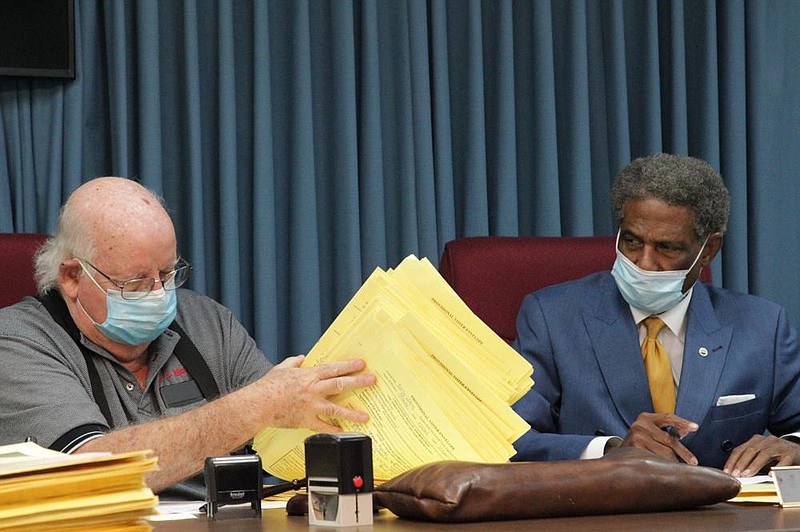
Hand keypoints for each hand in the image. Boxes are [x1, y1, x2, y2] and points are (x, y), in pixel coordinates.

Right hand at [255, 355, 375, 431]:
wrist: (258, 405)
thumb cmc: (267, 387)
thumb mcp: (282, 369)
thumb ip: (294, 363)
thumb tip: (301, 358)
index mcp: (309, 376)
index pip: (333, 368)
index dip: (349, 365)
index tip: (362, 364)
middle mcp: (313, 390)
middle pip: (340, 385)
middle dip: (358, 382)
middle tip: (371, 381)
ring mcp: (311, 406)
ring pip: (336, 409)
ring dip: (352, 413)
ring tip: (365, 416)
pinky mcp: (306, 420)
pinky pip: (323, 426)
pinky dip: (334, 429)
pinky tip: (343, 431)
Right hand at [620, 412, 698, 464]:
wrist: (620, 454)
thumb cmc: (640, 442)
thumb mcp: (652, 431)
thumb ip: (668, 430)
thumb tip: (686, 431)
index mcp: (646, 417)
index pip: (669, 418)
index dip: (683, 422)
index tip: (696, 427)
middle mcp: (640, 425)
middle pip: (669, 439)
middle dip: (683, 452)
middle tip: (694, 462)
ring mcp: (637, 437)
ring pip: (665, 452)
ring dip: (673, 461)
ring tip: (677, 468)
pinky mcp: (635, 449)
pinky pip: (657, 459)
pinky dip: (664, 465)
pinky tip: (666, 469)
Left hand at [723, 434, 799, 476]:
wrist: (797, 450)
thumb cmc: (776, 454)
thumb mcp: (760, 455)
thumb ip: (748, 460)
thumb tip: (734, 473)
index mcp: (756, 440)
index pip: (739, 450)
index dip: (731, 461)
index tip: (726, 473)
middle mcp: (766, 441)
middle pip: (750, 451)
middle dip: (741, 464)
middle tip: (735, 475)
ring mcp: (778, 446)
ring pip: (764, 454)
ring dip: (754, 465)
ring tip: (747, 475)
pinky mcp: (790, 454)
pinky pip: (782, 461)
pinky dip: (775, 468)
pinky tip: (770, 476)